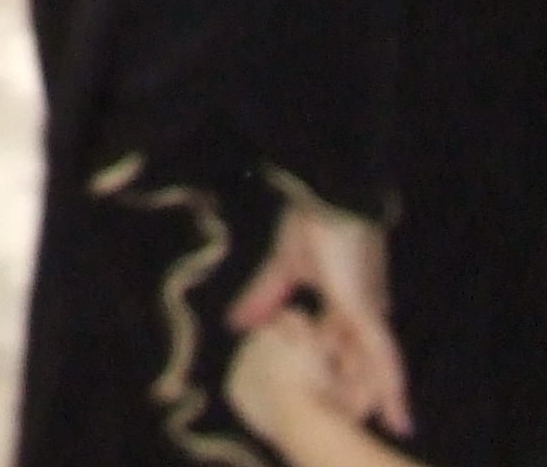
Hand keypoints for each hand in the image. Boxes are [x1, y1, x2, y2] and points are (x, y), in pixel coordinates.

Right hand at [231, 199, 410, 438]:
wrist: (326, 202)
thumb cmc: (311, 228)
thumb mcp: (282, 269)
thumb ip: (263, 298)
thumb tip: (236, 323)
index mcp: (344, 303)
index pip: (344, 347)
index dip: (339, 372)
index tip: (330, 399)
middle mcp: (363, 314)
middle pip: (366, 363)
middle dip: (360, 393)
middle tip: (353, 424)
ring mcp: (369, 315)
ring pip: (380, 368)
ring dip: (380, 399)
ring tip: (387, 428)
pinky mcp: (369, 315)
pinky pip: (385, 359)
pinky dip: (390, 387)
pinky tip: (396, 413)